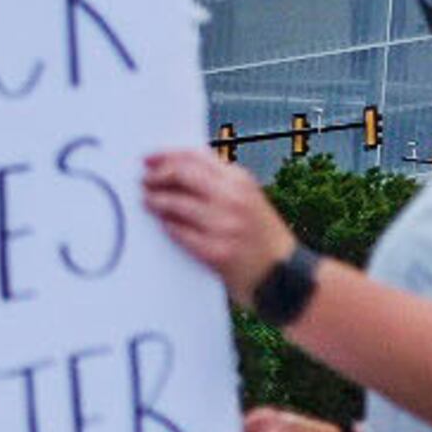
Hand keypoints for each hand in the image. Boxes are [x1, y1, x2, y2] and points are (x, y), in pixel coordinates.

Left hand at [138, 148, 300, 300]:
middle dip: (156, 176)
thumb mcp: (249, 198)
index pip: (195, 156)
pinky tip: (163, 224)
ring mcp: (225, 226)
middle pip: (181, 175)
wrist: (287, 276)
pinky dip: (168, 226)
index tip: (148, 158)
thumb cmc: (263, 237)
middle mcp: (233, 199)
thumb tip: (177, 167)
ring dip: (156, 201)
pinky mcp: (217, 252)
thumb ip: (219, 182)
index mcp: (240, 181)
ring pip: (176, 204)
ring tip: (147, 201)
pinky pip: (180, 233)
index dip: (166, 155)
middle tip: (144, 181)